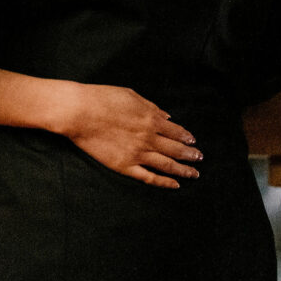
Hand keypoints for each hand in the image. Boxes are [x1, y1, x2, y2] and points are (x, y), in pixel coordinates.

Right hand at [56, 84, 201, 188]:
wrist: (80, 112)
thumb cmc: (103, 98)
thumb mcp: (131, 95)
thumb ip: (151, 107)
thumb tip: (167, 116)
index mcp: (150, 118)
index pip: (175, 131)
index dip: (186, 137)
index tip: (194, 142)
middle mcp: (148, 137)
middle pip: (175, 149)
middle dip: (190, 155)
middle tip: (200, 159)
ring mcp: (138, 154)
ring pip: (166, 165)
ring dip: (183, 170)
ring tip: (194, 174)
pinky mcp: (125, 166)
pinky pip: (149, 177)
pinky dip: (164, 182)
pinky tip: (174, 184)